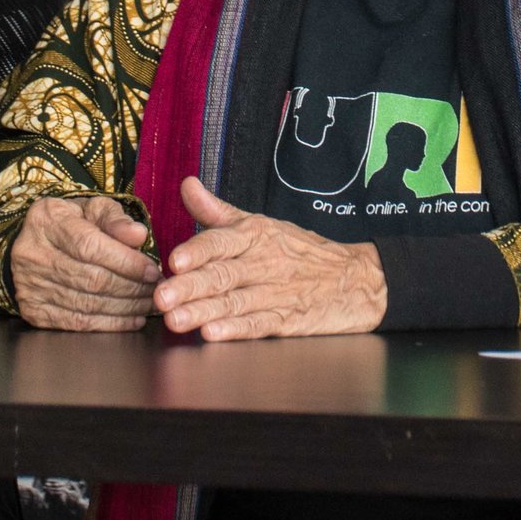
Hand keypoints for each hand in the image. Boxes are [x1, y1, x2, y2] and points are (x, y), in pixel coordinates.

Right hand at [9, 196, 162, 330]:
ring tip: (148, 305)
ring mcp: (28, 285)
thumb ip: (116, 220)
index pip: (90, 246)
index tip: (153, 271)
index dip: (126, 263)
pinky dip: (109, 324)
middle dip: (131, 288)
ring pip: (86, 304)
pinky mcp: (32, 310)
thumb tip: (139, 235)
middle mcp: (32, 254)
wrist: (33, 244)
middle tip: (157, 292)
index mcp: (46, 220)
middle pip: (90, 279)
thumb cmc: (71, 224)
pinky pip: (76, 323)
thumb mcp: (92, 210)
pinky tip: (131, 319)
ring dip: (125, 308)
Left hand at [153, 179, 386, 341]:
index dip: (197, 251)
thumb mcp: (261, 225)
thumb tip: (186, 185)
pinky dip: (237, 330)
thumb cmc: (302, 251)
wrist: (358, 279)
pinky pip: (260, 324)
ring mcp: (277, 292)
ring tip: (176, 321)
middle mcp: (264, 262)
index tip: (174, 260)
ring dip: (204, 312)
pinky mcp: (289, 320)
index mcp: (255, 236)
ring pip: (235, 302)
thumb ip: (218, 211)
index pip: (221, 241)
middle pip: (223, 274)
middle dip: (191, 286)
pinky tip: (215, 334)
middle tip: (162, 297)